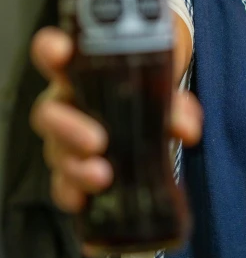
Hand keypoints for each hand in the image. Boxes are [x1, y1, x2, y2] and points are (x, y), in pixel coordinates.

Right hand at [30, 26, 202, 213]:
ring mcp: (68, 137)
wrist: (159, 90)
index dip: (51, 52)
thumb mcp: (166, 76)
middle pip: (49, 114)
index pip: (53, 53)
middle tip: (97, 141)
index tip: (62, 52)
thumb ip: (174, 97)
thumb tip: (184, 128)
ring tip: (102, 177)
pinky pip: (66, 186)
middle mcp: (68, 102)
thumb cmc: (150, 75)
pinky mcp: (79, 167)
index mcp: (81, 68)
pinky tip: (86, 206)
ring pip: (57, 154)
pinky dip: (75, 197)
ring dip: (76, 169)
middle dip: (68, 129)